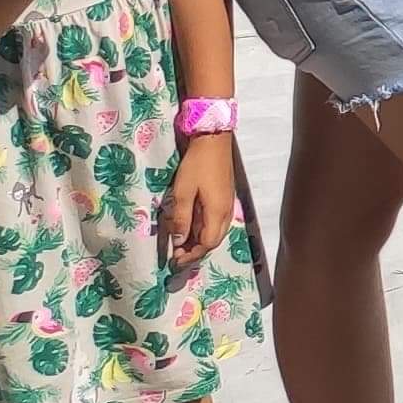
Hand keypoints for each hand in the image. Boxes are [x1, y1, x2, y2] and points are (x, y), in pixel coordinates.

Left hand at [163, 128, 236, 267]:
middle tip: (177, 256)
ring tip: (181, 244)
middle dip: (196, 251)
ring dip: (200, 241)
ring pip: (216, 232)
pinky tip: (191, 228)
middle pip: (214, 240)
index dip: (191, 255)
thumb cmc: (197, 165)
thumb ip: (181, 219)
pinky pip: (216, 222)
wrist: (214, 141)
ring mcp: (227, 204)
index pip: (207, 244)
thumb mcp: (183, 192)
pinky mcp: (225, 197)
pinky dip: (203, 230)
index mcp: (217, 212)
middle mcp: (226, 212)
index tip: (174, 261)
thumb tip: (179, 242)